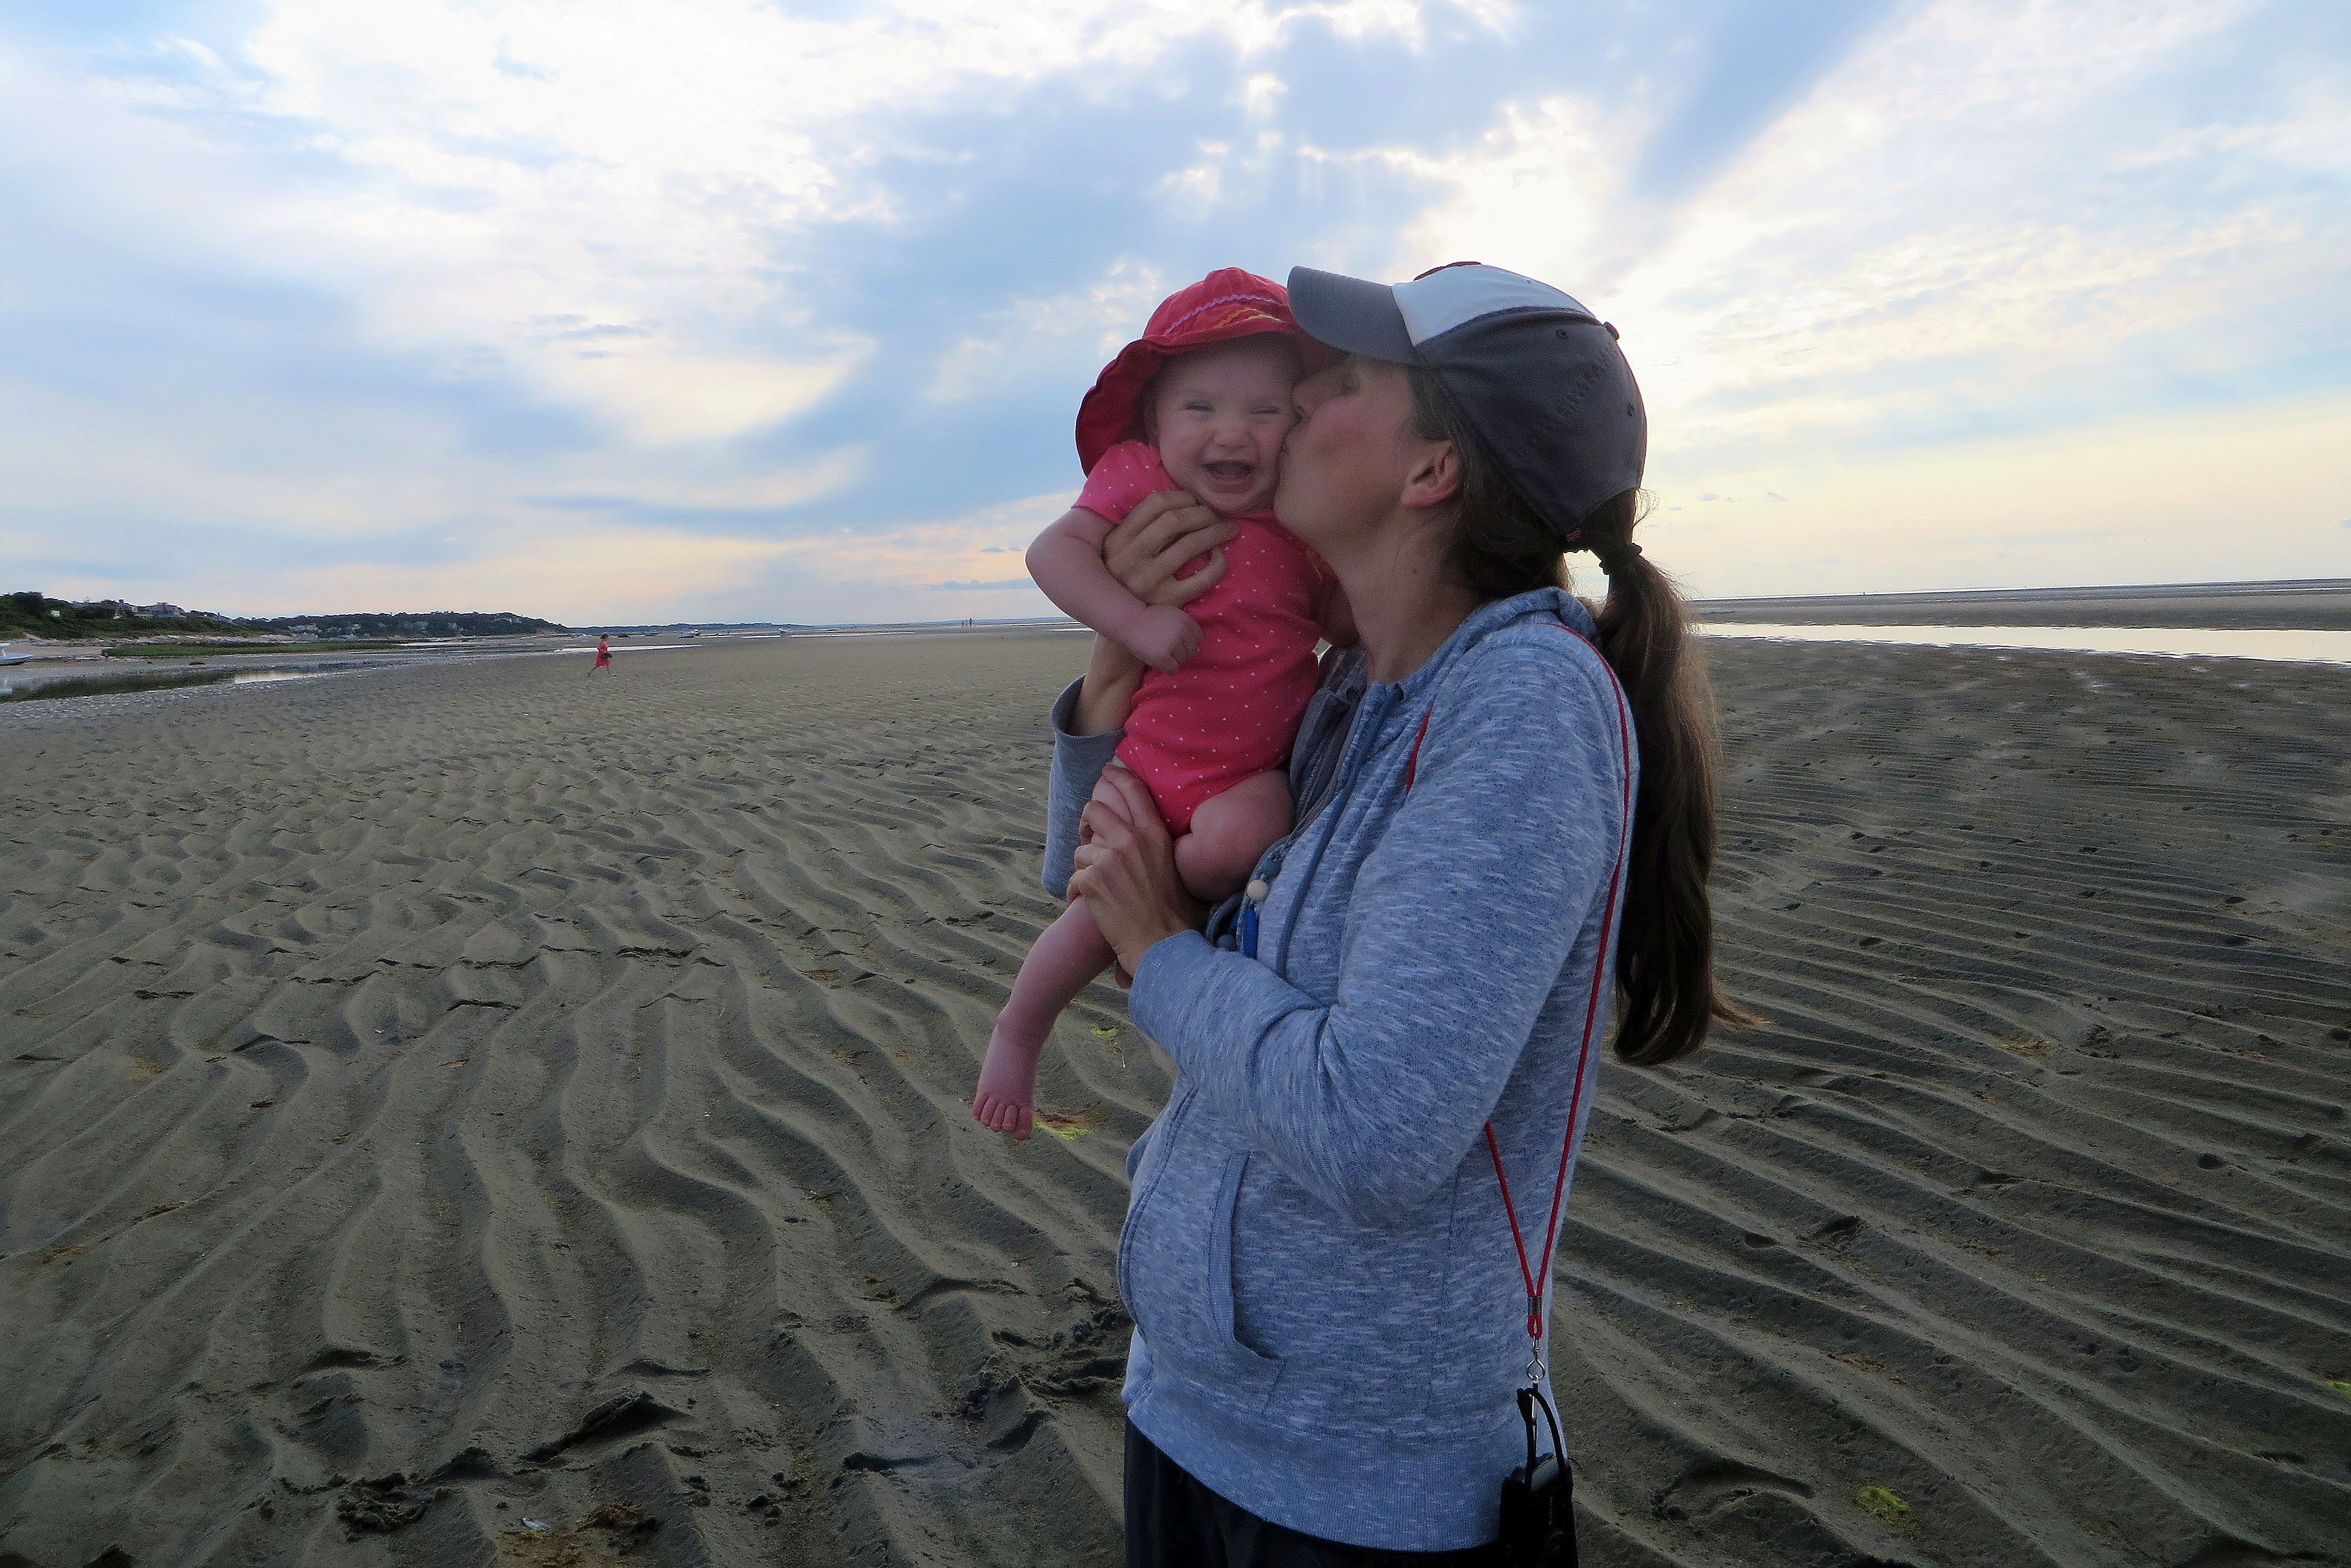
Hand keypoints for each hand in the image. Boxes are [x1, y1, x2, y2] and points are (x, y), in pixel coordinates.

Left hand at [1067, 766, 1201, 975]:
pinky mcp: (1091, 880)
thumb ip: (1152, 841)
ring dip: (1085, 867)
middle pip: (1094, 809)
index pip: (1132, 789)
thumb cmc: (1172, 911)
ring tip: (1099, 887)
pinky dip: (1077, 892)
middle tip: (1089, 836)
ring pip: (1081, 849)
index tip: (1106, 772)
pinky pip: (1074, 877)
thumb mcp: (1171, 864)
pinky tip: (1088, 903)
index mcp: (1154, 833)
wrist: (1161, 943)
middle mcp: (1130, 840)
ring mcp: (1109, 859)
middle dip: (1087, 821)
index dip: (1115, 775)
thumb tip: (1134, 828)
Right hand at [1107, 490, 1237, 607]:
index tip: (1197, 502)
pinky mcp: (1167, 602)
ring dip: (1216, 532)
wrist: (1124, 626)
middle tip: (1218, 515)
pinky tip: (1219, 556)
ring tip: (1229, 529)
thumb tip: (1185, 498)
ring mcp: (1148, 582)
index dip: (1183, 497)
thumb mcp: (1122, 550)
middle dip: (1203, 512)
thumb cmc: (1128, 579)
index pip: (1154, 503)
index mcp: (1117, 539)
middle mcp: (1129, 559)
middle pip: (1175, 520)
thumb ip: (1140, 526)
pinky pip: (1202, 578)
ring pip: (1190, 545)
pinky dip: (1218, 563)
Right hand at [1126, 603, 1200, 674]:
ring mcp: (1173, 644)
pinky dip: (1168, 668)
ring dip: (1174, 660)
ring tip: (1162, 655)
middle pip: (1193, 651)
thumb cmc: (1148, 618)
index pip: (1199, 638)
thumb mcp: (1171, 614)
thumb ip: (1183, 625)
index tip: (1180, 643)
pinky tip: (1160, 662)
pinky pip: (1174, 669)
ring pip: (1183, 661)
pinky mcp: (1163, 656)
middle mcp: (1182, 632)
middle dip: (1183, 653)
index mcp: (1186, 620)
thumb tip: (1195, 642)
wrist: (1130, 621)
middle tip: (1170, 651)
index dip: (1189, 642)